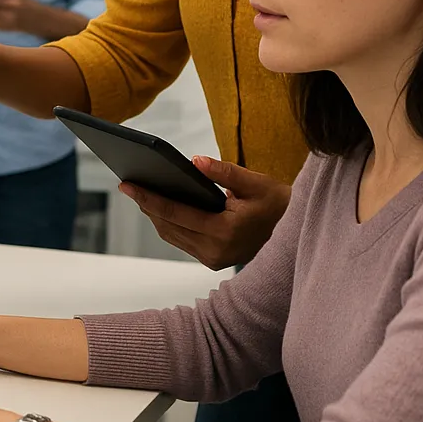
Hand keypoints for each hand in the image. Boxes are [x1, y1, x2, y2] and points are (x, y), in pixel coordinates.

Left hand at [120, 156, 291, 270]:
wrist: (296, 232)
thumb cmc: (277, 204)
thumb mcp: (256, 183)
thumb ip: (224, 172)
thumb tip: (194, 160)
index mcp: (225, 232)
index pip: (175, 213)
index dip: (148, 198)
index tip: (126, 185)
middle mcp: (216, 251)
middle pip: (168, 226)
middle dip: (146, 205)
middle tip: (128, 184)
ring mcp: (214, 259)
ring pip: (172, 235)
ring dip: (154, 215)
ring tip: (139, 192)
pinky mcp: (213, 260)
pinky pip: (182, 240)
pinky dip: (168, 223)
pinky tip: (158, 206)